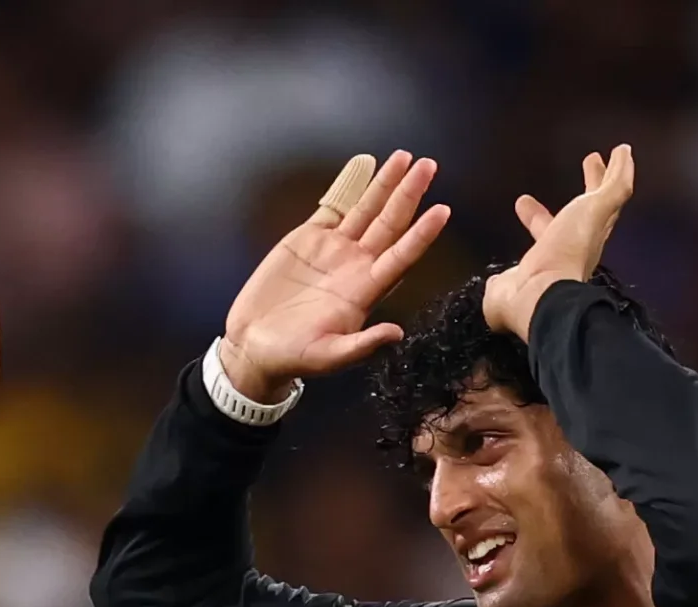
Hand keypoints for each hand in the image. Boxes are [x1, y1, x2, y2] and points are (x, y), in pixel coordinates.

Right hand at [218, 151, 450, 403]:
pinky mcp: (309, 238)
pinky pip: (335, 205)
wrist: (254, 344)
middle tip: (428, 165)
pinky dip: (349, 184)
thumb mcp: (327, 356)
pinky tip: (363, 165)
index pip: (401, 256)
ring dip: (385, 183)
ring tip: (404, 157)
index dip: (422, 234)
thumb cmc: (292, 357)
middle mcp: (355, 265)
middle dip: (409, 194)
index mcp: (364, 291)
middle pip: (390, 223)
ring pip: (366, 209)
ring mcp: (334, 249)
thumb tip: (396, 334)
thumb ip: (361, 346)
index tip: (442, 211)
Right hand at [481, 145, 634, 341]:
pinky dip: (522, 235)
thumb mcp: (598, 211)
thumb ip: (613, 187)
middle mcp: (570, 248)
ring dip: (539, 214)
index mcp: (591, 232)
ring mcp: (544, 263)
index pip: (602, 199)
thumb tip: (624, 155)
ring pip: (547, 231)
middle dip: (586, 186)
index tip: (597, 157)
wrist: (534, 296)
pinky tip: (510, 228)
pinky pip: (523, 250)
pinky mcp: (519, 274)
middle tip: (586, 161)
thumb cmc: (566, 252)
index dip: (602, 177)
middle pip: (580, 212)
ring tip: (523, 200)